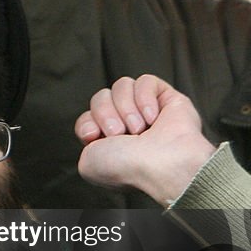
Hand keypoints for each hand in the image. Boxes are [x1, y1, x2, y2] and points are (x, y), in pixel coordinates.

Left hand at [74, 75, 215, 204]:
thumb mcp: (88, 164)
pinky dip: (144, 98)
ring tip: (139, 128)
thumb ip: (84, 142)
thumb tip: (94, 127)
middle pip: (101, 97)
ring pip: (121, 85)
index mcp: (109, 144)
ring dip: (126, 108)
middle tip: (120, 133)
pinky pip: (145, 81)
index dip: (88, 123)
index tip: (95, 136)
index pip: (87, 117)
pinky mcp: (167, 99)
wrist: (160, 166)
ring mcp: (146, 111)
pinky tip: (153, 117)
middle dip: (105, 114)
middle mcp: (127, 126)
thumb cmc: (127, 168)